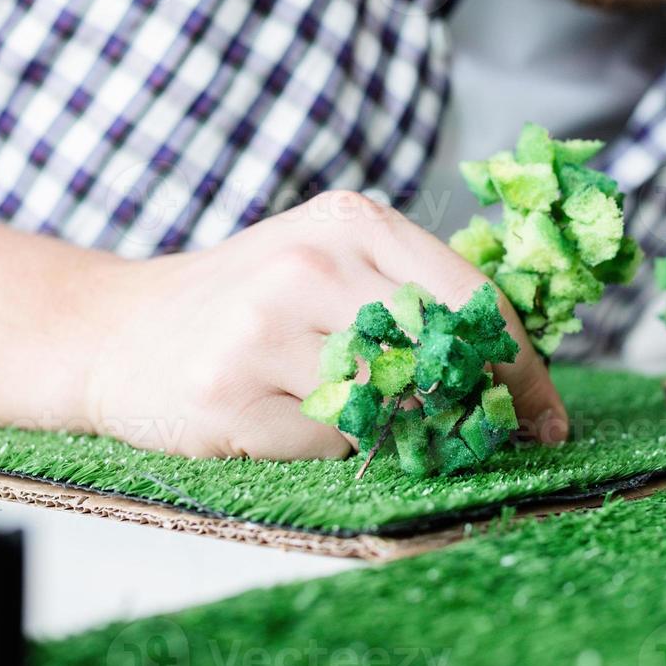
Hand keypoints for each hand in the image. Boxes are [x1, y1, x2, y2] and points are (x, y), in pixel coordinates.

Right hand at [78, 191, 567, 459]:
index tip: (548, 414)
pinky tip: (282, 419)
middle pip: (439, 355)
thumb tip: (513, 367)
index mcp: (349, 219)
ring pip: (387, 406)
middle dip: (472, 406)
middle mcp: (309, 265)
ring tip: (345, 408)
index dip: (522, 365)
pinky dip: (327, 446)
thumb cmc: (244, 301)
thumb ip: (408, 293)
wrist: (116, 331)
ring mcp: (263, 329)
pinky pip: (328, 443)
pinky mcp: (227, 394)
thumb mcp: (326, 261)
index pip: (472, 296)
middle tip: (480, 434)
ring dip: (391, 427)